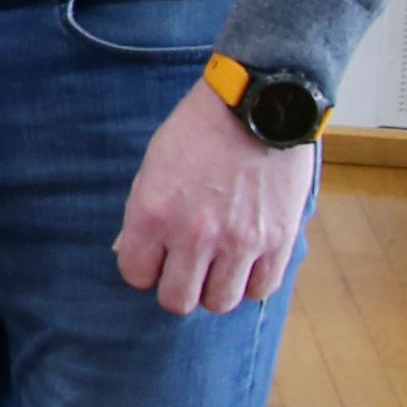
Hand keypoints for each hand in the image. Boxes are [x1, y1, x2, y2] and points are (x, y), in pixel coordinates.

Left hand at [114, 81, 315, 317]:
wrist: (259, 104)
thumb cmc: (200, 130)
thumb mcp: (154, 164)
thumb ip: (141, 214)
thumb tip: (128, 253)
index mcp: (154, 212)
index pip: (136, 275)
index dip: (144, 268)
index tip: (155, 258)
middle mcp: (194, 234)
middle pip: (177, 300)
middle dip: (177, 287)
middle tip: (186, 268)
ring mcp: (239, 241)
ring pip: (219, 302)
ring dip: (215, 287)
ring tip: (219, 264)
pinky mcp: (277, 241)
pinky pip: (259, 289)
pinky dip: (251, 281)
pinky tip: (247, 261)